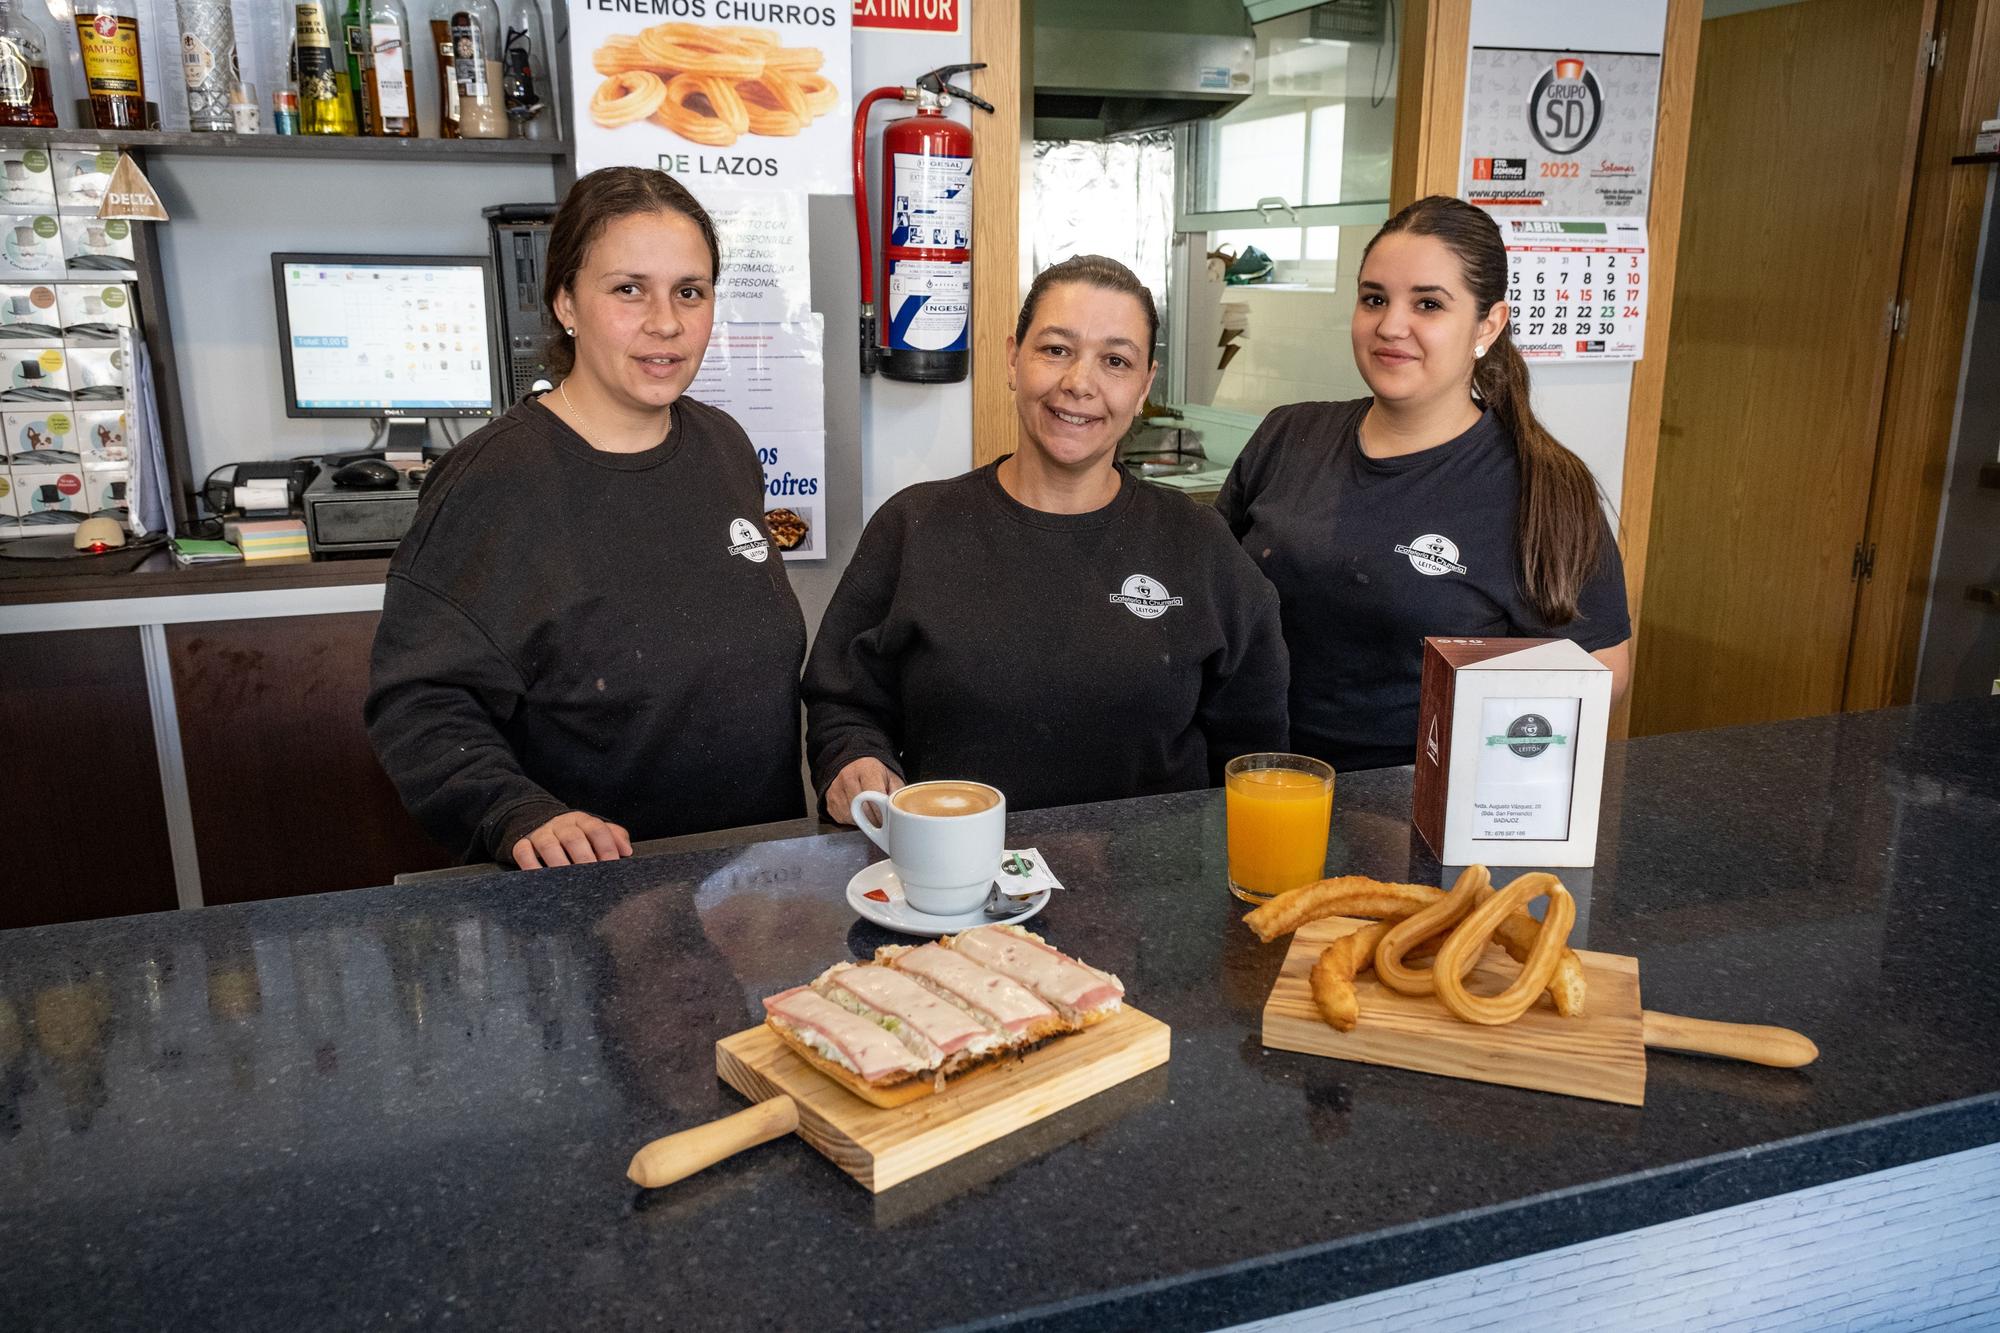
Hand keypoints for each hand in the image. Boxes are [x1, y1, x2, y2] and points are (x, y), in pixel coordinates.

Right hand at [512, 811, 632, 869]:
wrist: (541, 822)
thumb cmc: (576, 833)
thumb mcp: (594, 830)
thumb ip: (614, 836)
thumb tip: (627, 851)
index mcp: (582, 820)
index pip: (597, 829)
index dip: (606, 846)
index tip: (612, 864)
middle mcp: (562, 824)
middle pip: (574, 838)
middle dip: (584, 857)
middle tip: (591, 876)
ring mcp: (542, 833)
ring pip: (548, 845)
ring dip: (559, 863)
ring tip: (568, 880)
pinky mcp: (523, 842)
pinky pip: (523, 851)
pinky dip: (529, 864)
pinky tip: (540, 878)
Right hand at [826, 757, 901, 826]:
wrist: (853, 765)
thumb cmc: (875, 774)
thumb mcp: (891, 778)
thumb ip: (897, 793)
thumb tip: (902, 812)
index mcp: (866, 769)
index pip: (873, 796)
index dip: (882, 812)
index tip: (888, 820)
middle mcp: (847, 777)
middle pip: (862, 809)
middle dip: (875, 820)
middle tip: (882, 822)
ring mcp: (836, 789)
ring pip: (852, 816)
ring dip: (863, 821)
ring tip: (870, 813)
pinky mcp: (830, 801)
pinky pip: (843, 818)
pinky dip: (853, 820)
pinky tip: (858, 811)